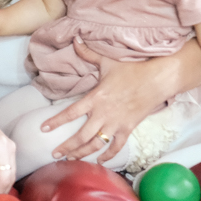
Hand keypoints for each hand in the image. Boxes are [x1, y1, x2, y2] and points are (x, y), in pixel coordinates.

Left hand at [40, 39, 170, 162]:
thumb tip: (75, 39)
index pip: (70, 113)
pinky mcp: (128, 128)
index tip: (43, 129)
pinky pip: (117, 146)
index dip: (56, 122)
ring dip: (82, 153)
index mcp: (95, 98)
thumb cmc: (132, 70)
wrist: (157, 80)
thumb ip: (88, 53)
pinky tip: (99, 161)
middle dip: (66, 147)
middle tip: (54, 153)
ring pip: (96, 144)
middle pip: (81, 136)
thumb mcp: (107, 61)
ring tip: (70, 160)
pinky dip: (108, 155)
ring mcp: (116, 123)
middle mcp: (104, 114)